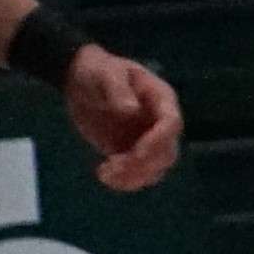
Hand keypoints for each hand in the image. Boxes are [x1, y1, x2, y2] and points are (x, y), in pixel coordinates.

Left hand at [65, 47, 182, 190]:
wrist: (81, 81)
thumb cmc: (99, 72)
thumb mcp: (107, 75)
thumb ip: (119, 91)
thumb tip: (131, 110)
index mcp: (160, 99)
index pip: (171, 124)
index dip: (157, 142)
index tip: (134, 153)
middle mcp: (158, 122)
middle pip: (167, 152)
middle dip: (143, 165)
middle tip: (113, 164)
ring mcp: (145, 139)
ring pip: (155, 169)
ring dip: (133, 177)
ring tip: (105, 172)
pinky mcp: (129, 151)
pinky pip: (137, 173)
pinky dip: (124, 181)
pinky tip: (102, 173)